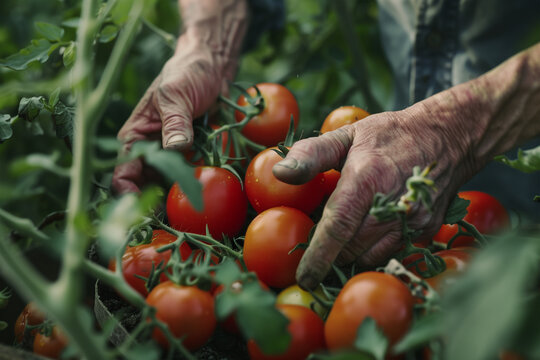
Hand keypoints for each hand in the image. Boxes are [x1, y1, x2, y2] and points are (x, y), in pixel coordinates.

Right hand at [112, 0, 246, 193]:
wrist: (212, 69)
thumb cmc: (187, 74)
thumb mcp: (176, 94)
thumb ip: (175, 122)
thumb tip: (175, 148)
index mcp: (135, 136)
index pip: (122, 173)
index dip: (129, 194)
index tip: (147, 206)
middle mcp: (149, 151)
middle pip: (144, 188)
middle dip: (154, 205)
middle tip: (171, 217)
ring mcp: (170, 157)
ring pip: (166, 188)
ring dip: (175, 200)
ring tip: (187, 209)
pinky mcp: (191, 157)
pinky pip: (189, 179)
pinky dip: (194, 188)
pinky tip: (203, 195)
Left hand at [273, 96, 479, 289]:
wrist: (447, 138)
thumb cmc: (390, 135)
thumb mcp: (347, 135)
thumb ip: (311, 154)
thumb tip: (279, 173)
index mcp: (366, 178)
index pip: (337, 227)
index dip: (318, 256)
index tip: (304, 277)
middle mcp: (392, 204)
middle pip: (351, 248)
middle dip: (331, 253)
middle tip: (320, 241)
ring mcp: (413, 220)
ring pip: (370, 257)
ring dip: (352, 254)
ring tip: (344, 237)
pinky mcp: (426, 230)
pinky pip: (391, 254)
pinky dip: (373, 251)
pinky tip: (368, 232)